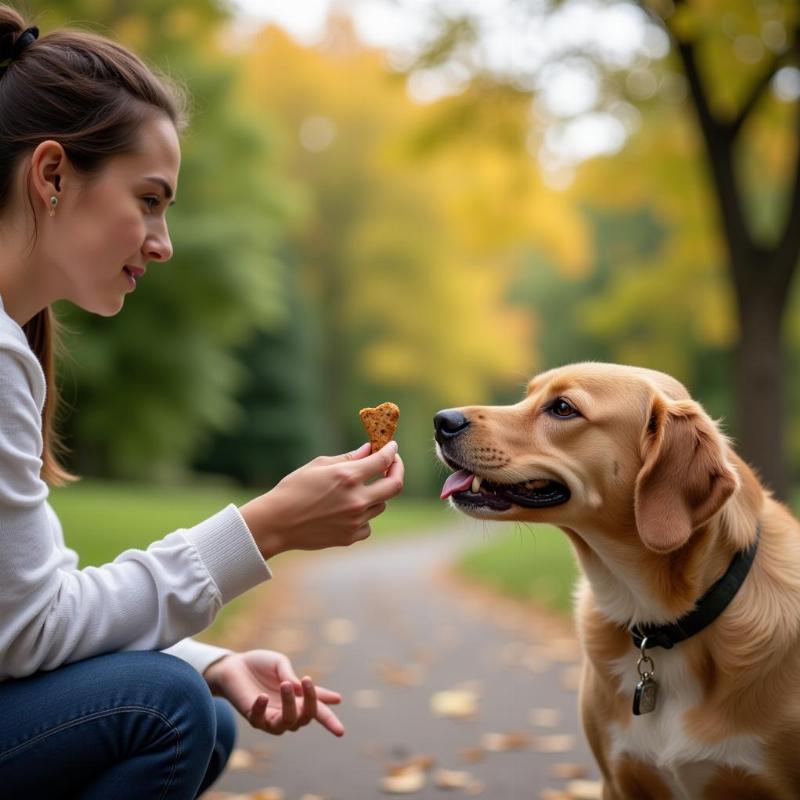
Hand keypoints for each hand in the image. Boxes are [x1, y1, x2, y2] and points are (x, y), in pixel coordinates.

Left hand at [203, 649, 343, 736]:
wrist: (233, 665)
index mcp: (299, 697)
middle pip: (306, 717)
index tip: (340, 731)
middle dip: (311, 702)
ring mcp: (271, 716)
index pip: (318, 710)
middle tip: (306, 680)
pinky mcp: (254, 717)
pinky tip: (262, 696)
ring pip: (287, 723)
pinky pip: (260, 721)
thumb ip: (289, 675)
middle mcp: (288, 710)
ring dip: (289, 705)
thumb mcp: (279, 663)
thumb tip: (301, 688)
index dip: (329, 720)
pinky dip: (262, 709)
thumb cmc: (260, 664)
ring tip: (285, 683)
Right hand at [240, 441, 403, 559]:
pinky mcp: (350, 537)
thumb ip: (349, 458)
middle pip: (395, 485)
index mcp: (348, 477)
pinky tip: (348, 511)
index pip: (383, 461)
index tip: (392, 447)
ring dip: (376, 494)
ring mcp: (355, 521)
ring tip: (361, 488)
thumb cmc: (293, 489)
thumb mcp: (319, 465)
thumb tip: (370, 449)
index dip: (391, 451)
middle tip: (392, 464)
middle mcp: (356, 500)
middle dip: (397, 470)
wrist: (276, 523)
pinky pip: (368, 524)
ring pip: (381, 505)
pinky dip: (364, 516)